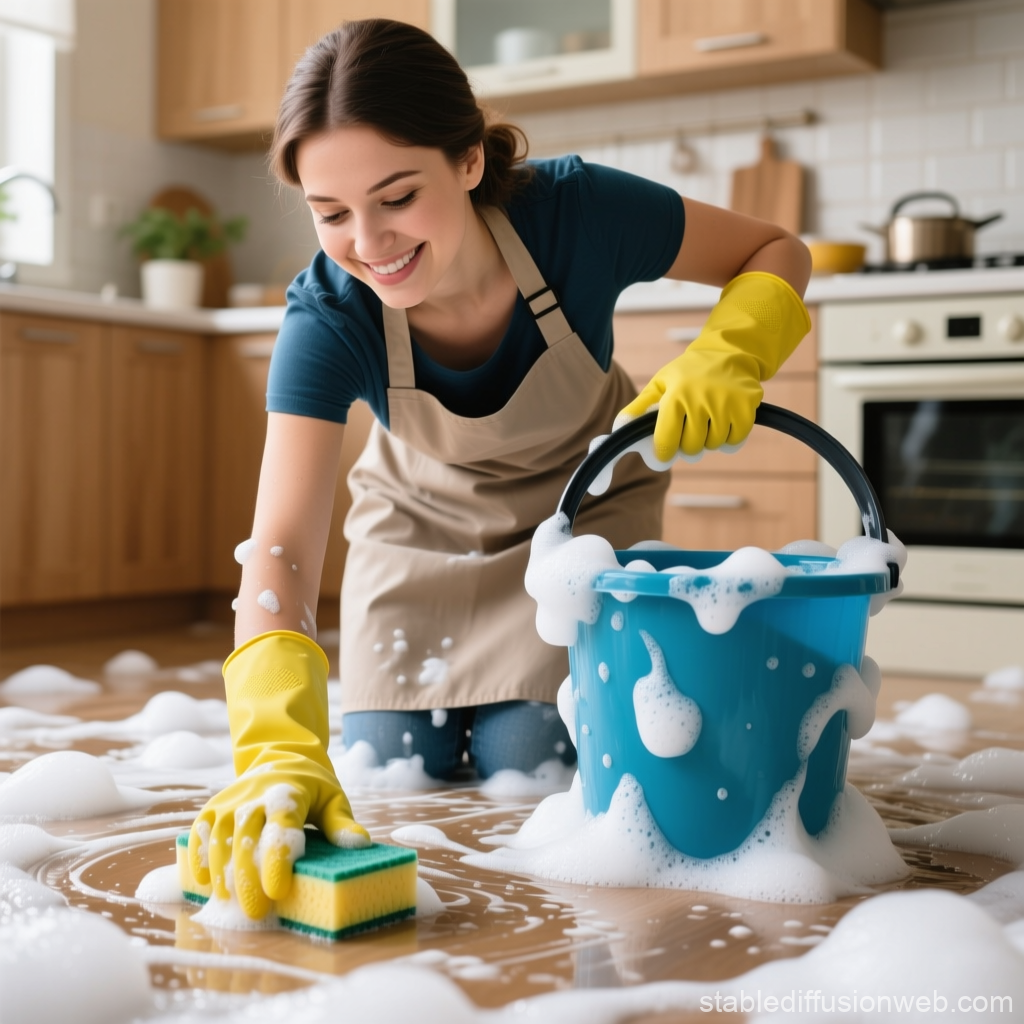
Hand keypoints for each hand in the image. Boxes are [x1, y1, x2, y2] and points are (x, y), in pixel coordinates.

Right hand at [187, 631, 368, 918]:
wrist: (280, 756)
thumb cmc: (310, 786)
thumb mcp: (332, 798)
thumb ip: (342, 823)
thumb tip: (361, 844)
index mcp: (288, 795)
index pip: (281, 830)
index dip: (277, 861)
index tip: (278, 890)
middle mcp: (254, 797)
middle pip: (247, 841)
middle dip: (248, 878)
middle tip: (255, 911)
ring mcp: (230, 802)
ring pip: (220, 840)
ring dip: (223, 873)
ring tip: (230, 903)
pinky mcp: (213, 807)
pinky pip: (201, 833)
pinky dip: (199, 857)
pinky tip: (205, 881)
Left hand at [617, 272, 810, 459]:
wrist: (728, 352)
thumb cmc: (688, 373)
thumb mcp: (660, 383)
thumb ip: (639, 407)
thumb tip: (619, 427)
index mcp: (675, 394)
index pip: (666, 440)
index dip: (663, 453)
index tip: (663, 456)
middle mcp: (700, 399)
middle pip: (691, 447)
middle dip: (688, 445)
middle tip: (689, 431)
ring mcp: (726, 403)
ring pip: (713, 446)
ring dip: (709, 441)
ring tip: (707, 421)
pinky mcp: (746, 407)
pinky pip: (734, 442)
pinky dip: (728, 439)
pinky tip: (724, 423)